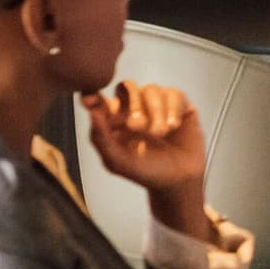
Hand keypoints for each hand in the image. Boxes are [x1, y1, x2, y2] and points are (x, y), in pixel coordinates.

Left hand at [82, 81, 208, 224]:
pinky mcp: (180, 104)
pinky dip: (173, 110)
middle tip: (137, 127)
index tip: (89, 99)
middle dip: (132, 106)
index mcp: (114, 121)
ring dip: (155, 112)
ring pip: (151, 90)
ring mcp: (157, 104)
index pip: (101, 101)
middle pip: (127, 88)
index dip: (94, 95)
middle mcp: (134, 108)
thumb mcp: (119, 162)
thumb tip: (92, 114)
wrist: (180, 181)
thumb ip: (102, 140)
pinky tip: (173, 126)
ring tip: (160, 133)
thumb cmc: (148, 172)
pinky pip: (174, 94)